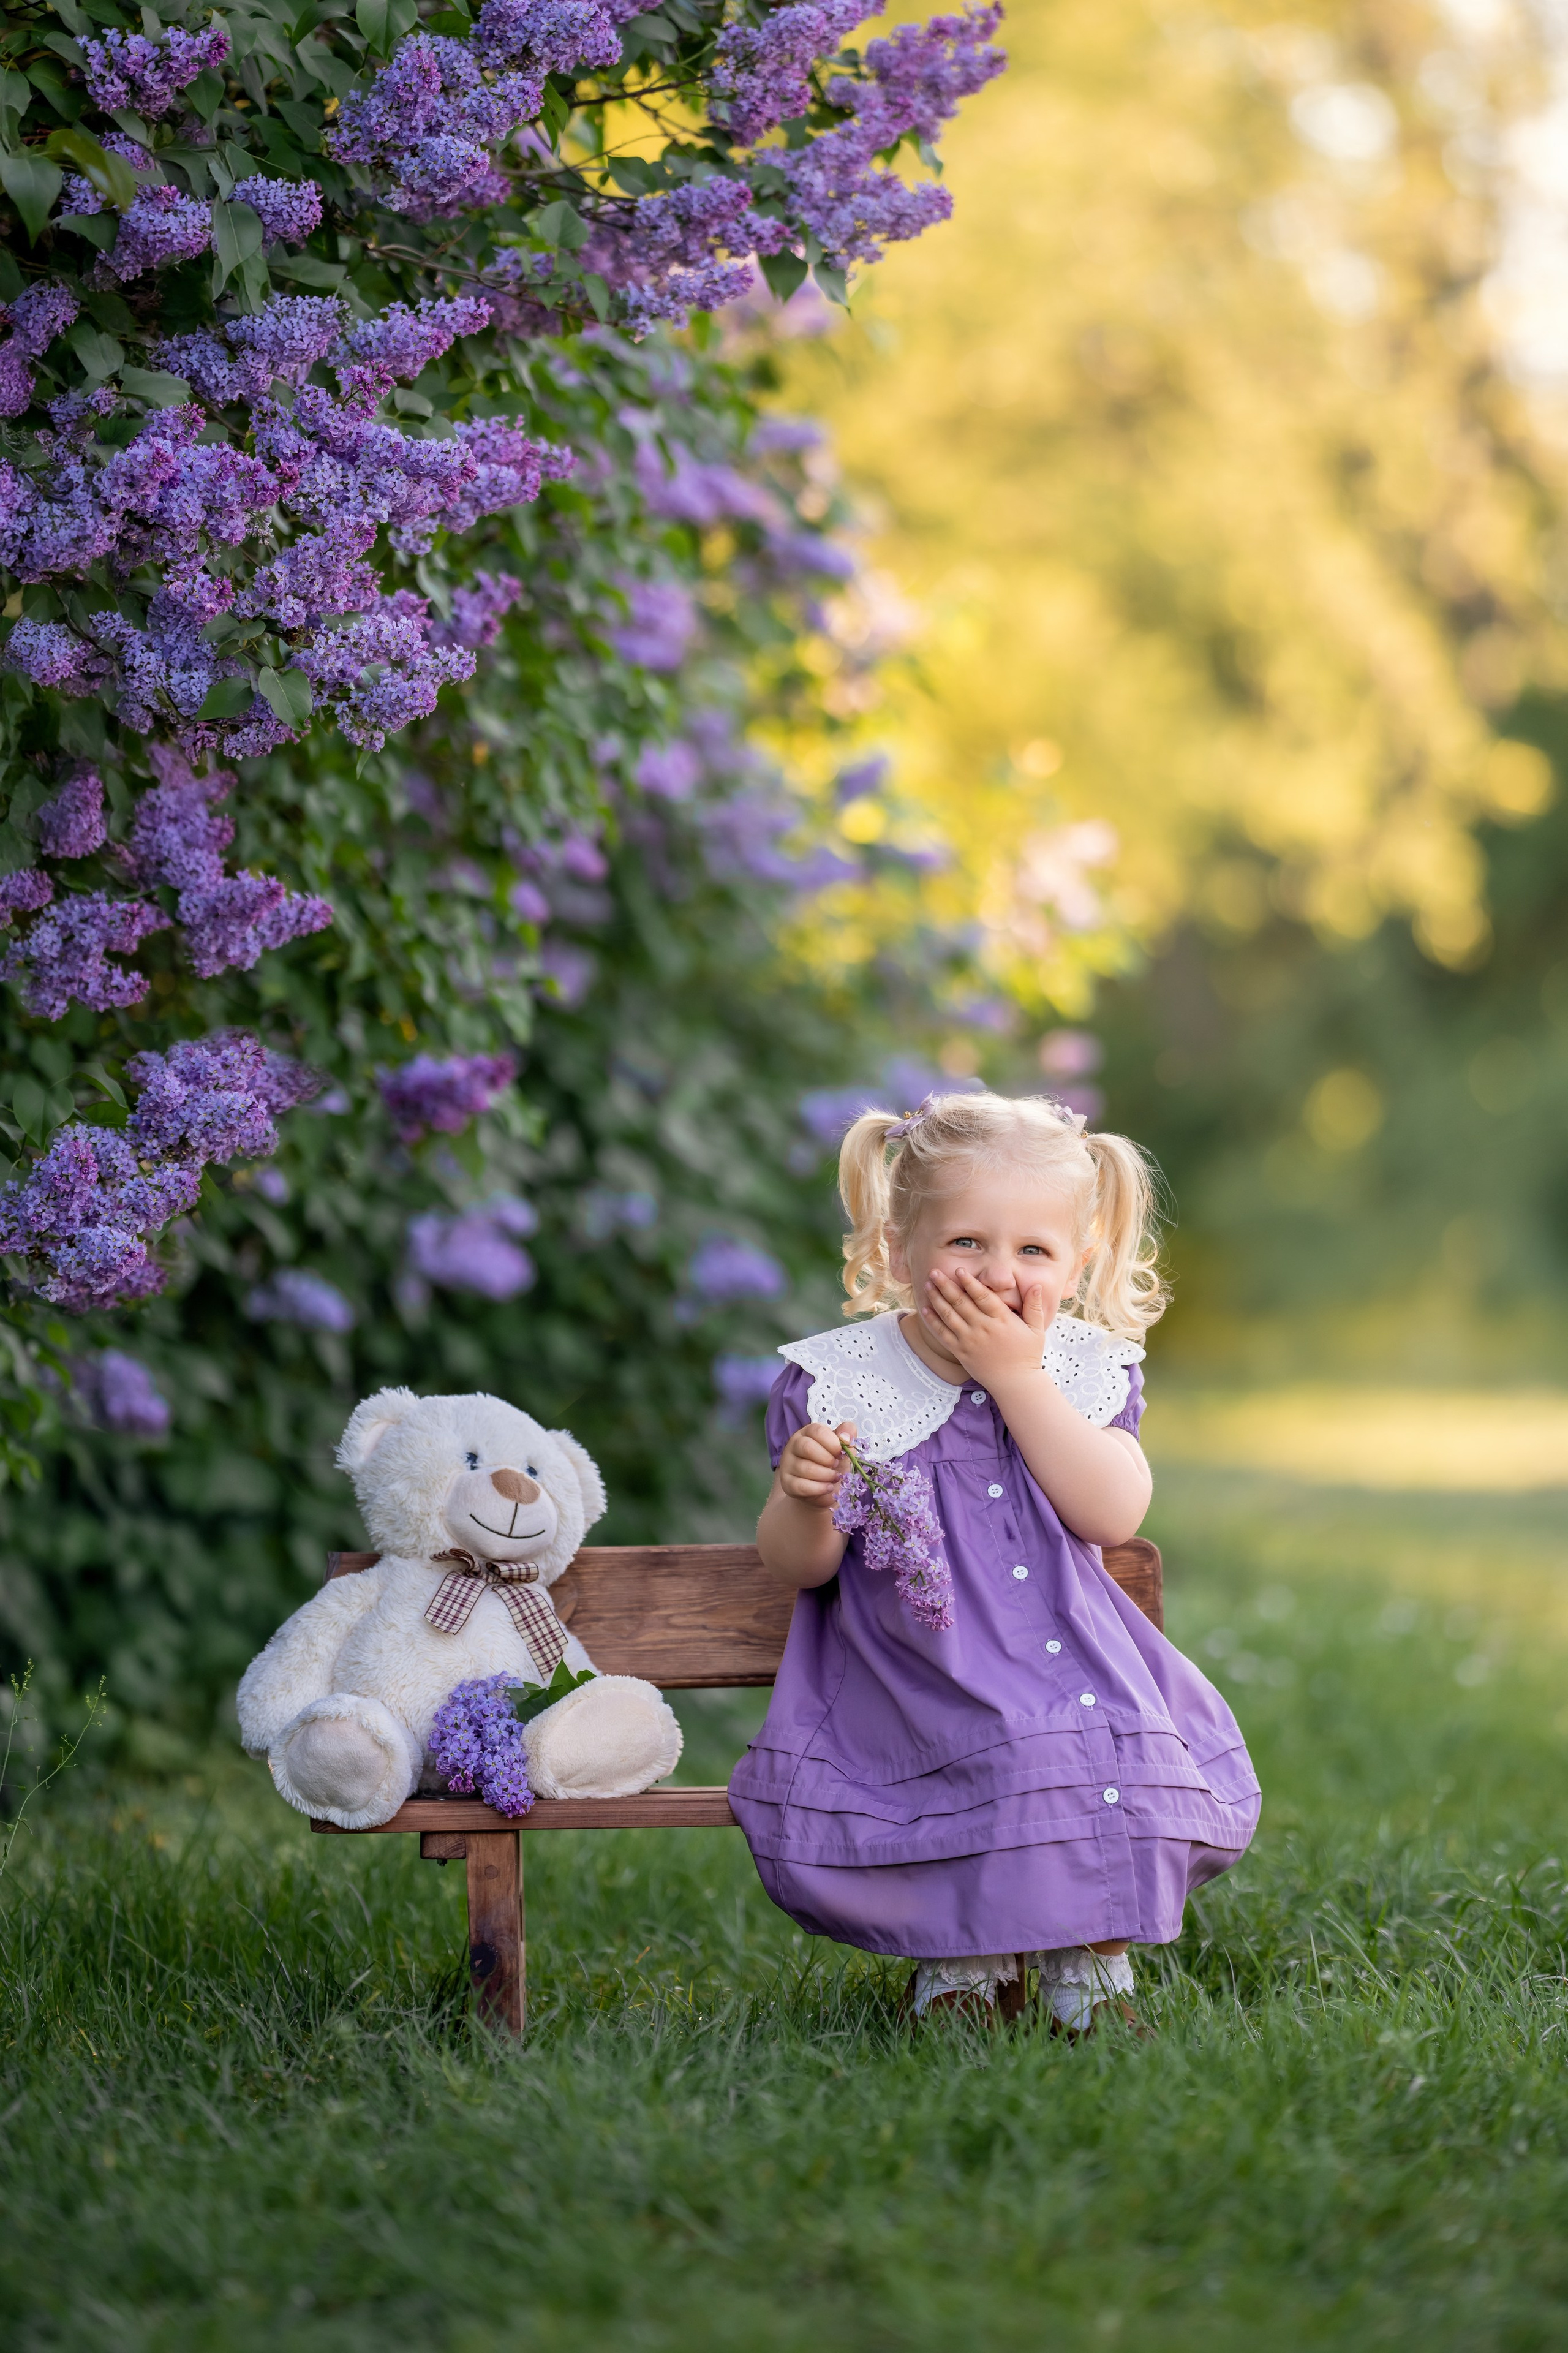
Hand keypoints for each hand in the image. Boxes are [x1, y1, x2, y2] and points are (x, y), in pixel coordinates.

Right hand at [778, 1420, 856, 1508]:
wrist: (824, 1490)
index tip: (840, 1453)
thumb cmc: (833, 1464)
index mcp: (808, 1432)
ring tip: (835, 1477)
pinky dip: (819, 1489)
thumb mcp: (843, 1448)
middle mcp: (794, 1445)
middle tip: (836, 1465)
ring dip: (826, 1475)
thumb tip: (846, 1436)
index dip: (832, 1443)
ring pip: (805, 1468)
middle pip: (807, 1447)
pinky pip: (801, 1486)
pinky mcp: (787, 1483)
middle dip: (827, 1459)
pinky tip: (828, 1487)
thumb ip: (847, 1434)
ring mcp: (788, 1464)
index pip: (817, 1431)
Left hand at [922, 1268, 1048, 1387]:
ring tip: (927, 1286)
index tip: (959, 1270)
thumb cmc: (1027, 1354)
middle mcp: (983, 1328)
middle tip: (934, 1272)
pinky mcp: (961, 1352)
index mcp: (1001, 1319)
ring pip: (949, 1315)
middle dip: (946, 1285)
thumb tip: (1038, 1285)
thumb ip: (1034, 1306)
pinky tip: (925, 1310)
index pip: (982, 1296)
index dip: (969, 1282)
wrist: (1015, 1383)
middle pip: (961, 1302)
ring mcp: (970, 1340)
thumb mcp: (1036, 1329)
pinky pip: (943, 1334)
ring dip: (936, 1299)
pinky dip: (933, 1322)